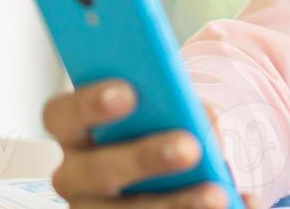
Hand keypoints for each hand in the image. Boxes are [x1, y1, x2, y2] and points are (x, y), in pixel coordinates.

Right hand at [43, 78, 259, 208]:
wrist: (172, 168)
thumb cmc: (163, 127)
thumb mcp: (171, 109)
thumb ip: (180, 108)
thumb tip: (202, 126)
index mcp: (77, 132)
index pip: (61, 115)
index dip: (89, 103)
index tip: (128, 92)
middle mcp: (74, 176)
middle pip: (95, 171)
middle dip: (143, 158)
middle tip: (188, 147)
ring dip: (172, 203)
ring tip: (216, 194)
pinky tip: (228, 203)